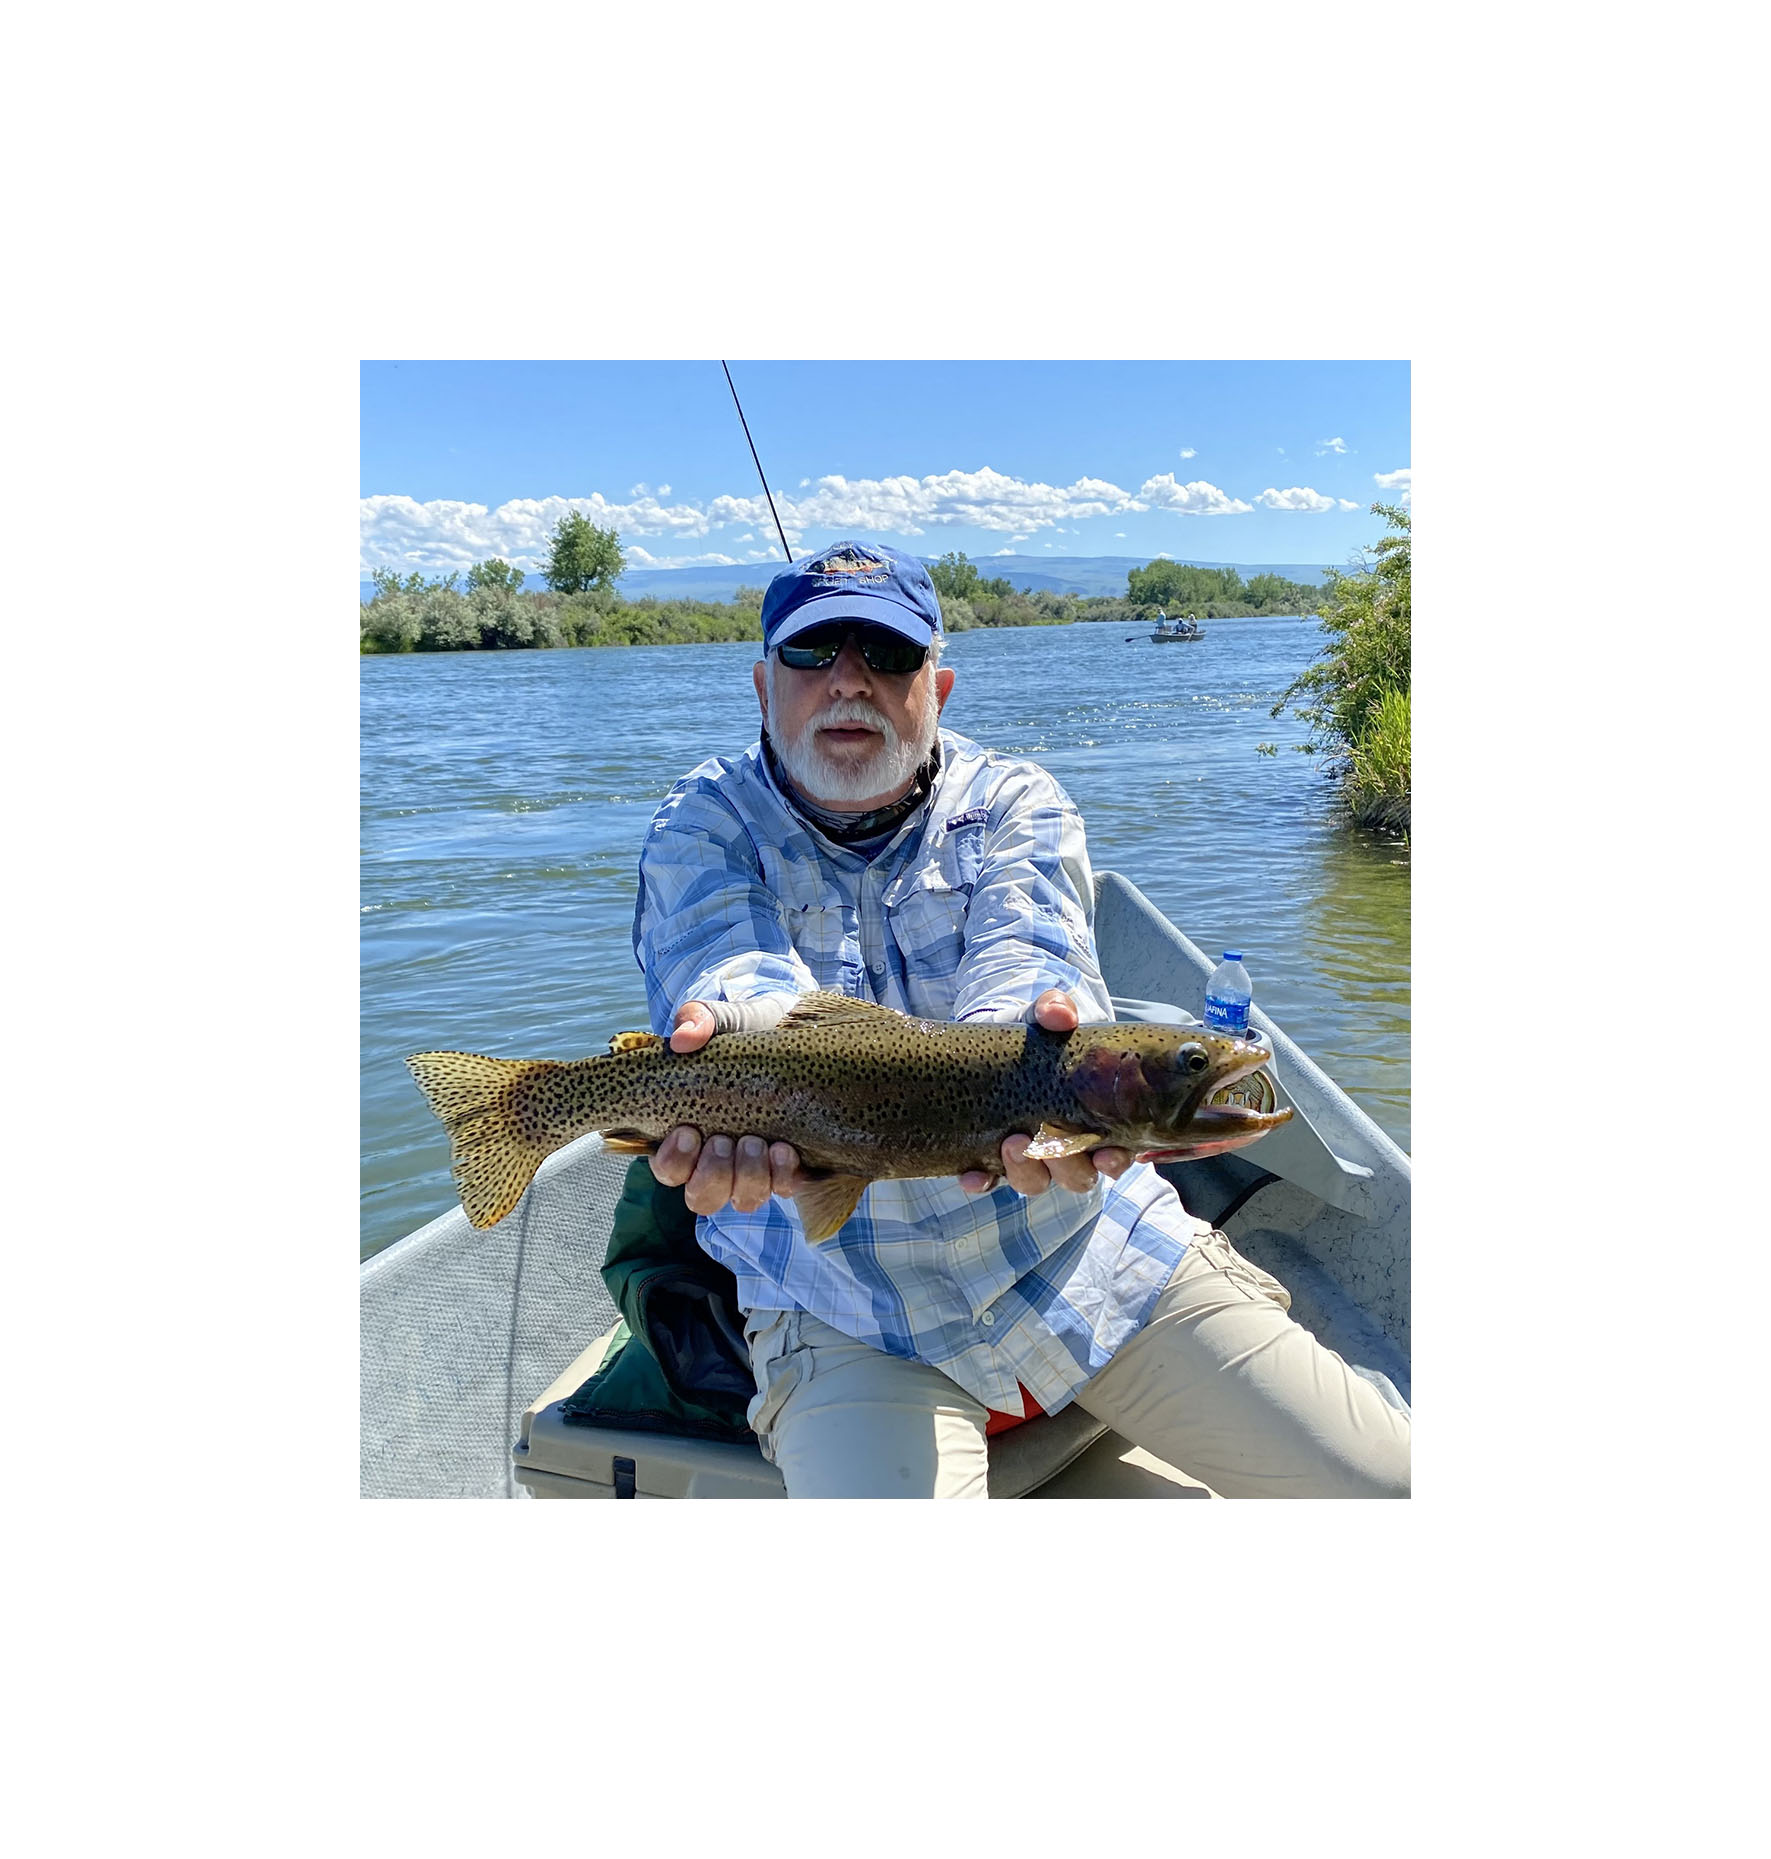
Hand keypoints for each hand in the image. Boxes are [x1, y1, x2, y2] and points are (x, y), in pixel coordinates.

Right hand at [649, 1002, 804, 1213]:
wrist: (799, 1030)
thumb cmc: (749, 1030)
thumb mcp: (724, 1019)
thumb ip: (698, 1020)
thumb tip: (683, 1038)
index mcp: (690, 1132)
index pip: (668, 1169)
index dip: (673, 1161)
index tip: (687, 1131)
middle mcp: (719, 1159)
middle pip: (701, 1196)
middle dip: (712, 1174)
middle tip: (724, 1140)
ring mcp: (755, 1167)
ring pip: (742, 1199)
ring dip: (748, 1177)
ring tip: (757, 1142)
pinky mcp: (789, 1166)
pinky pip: (784, 1188)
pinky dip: (783, 1175)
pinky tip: (786, 1150)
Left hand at [957, 989, 1131, 1195]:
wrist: (994, 1042)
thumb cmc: (1036, 1037)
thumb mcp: (1044, 1018)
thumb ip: (1054, 1012)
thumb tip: (1060, 1014)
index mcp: (1094, 1122)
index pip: (1114, 1155)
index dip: (1114, 1161)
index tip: (1106, 1155)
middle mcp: (1065, 1148)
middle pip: (1077, 1177)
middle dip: (1065, 1167)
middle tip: (1043, 1142)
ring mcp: (1029, 1157)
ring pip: (1036, 1182)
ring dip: (1025, 1171)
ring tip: (1011, 1143)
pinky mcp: (991, 1158)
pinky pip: (989, 1181)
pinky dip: (982, 1182)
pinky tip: (974, 1176)